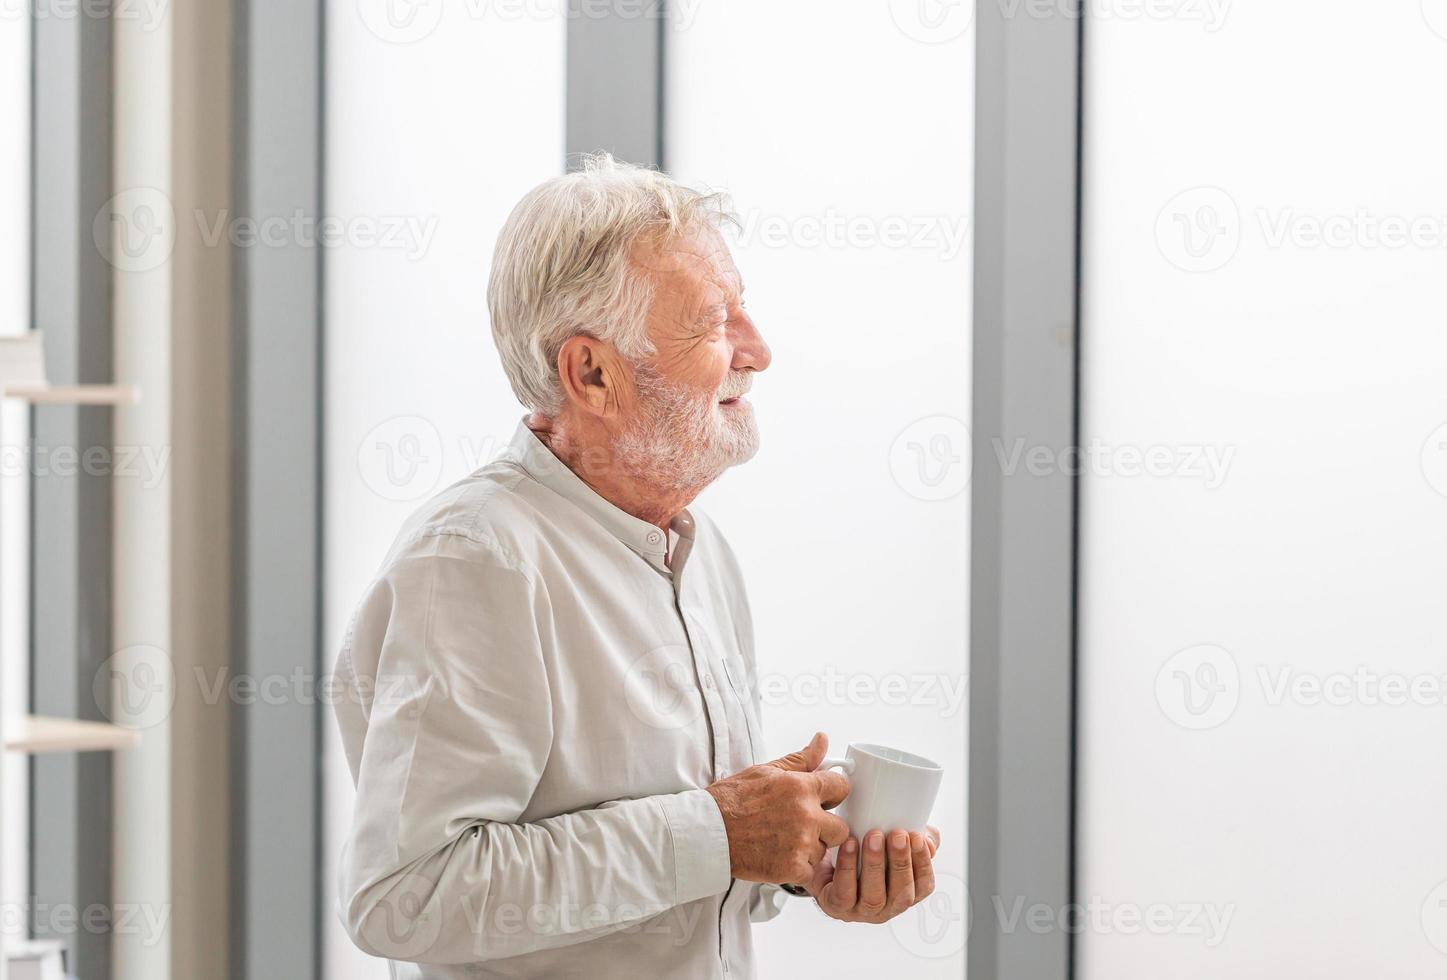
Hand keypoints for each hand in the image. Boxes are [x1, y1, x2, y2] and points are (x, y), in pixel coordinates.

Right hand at [705, 733, 851, 885]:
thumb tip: (822, 741)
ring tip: (783, 841)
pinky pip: (810, 872)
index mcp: (801, 787)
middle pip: (841, 827)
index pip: (842, 788)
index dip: (832, 795)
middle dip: (826, 828)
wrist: (707, 832)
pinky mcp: (792, 869)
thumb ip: (801, 760)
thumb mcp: (766, 771)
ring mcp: (801, 844)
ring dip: (810, 849)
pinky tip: (779, 857)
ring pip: (824, 851)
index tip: (822, 800)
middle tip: (802, 827)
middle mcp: (806, 815)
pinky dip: (797, 868)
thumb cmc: (731, 801)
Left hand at [807, 825, 940, 923]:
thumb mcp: (890, 842)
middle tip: (898, 835)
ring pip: (873, 896)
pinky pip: (844, 892)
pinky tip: (850, 844)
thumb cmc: (861, 852)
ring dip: (875, 864)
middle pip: (901, 894)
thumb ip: (913, 840)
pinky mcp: (836, 906)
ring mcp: (860, 911)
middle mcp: (886, 908)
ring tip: (873, 837)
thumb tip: (928, 841)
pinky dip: (848, 867)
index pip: (923, 886)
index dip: (923, 864)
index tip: (918, 837)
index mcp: (903, 893)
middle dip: (901, 863)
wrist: (822, 856)